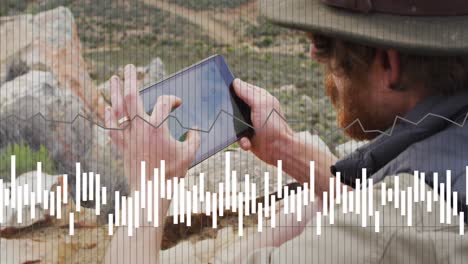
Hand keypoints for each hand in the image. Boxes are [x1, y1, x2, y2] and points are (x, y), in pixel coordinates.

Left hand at [105, 64, 199, 188]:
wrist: (151, 191)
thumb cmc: (171, 173)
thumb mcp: (189, 154)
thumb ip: (194, 138)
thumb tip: (193, 130)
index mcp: (157, 128)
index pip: (163, 103)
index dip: (172, 99)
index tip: (178, 103)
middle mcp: (140, 128)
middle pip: (133, 97)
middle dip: (131, 79)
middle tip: (130, 66)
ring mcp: (128, 136)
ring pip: (118, 109)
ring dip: (115, 92)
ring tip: (114, 78)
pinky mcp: (121, 146)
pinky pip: (111, 127)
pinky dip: (109, 116)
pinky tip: (107, 107)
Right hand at [233, 79, 294, 165]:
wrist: (279, 149)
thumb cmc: (273, 126)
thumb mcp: (260, 105)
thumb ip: (247, 93)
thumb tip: (235, 82)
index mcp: (260, 98)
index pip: (243, 88)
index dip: (233, 89)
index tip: (223, 91)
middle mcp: (255, 109)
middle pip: (235, 105)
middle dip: (231, 111)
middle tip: (230, 115)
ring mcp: (250, 122)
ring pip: (233, 121)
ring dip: (235, 128)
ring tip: (243, 132)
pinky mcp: (247, 135)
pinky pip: (237, 135)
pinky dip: (241, 140)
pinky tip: (247, 142)